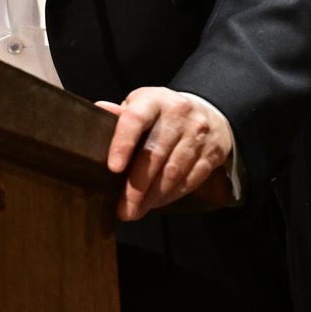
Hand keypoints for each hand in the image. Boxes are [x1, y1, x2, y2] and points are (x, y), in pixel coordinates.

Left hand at [95, 87, 233, 220]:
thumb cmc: (162, 114)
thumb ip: (122, 115)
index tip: (113, 169)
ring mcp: (198, 133)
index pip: (135, 119)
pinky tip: (156, 204)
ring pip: (173, 171)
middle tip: (123, 209)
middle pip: (155, 153)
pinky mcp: (212, 153)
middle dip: (136, 186)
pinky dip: (171, 196)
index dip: (123, 143)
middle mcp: (179, 113)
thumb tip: (98, 111)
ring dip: (153, 196)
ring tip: (136, 211)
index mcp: (154, 100)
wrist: (207, 111)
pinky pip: (190, 180)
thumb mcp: (141, 106)